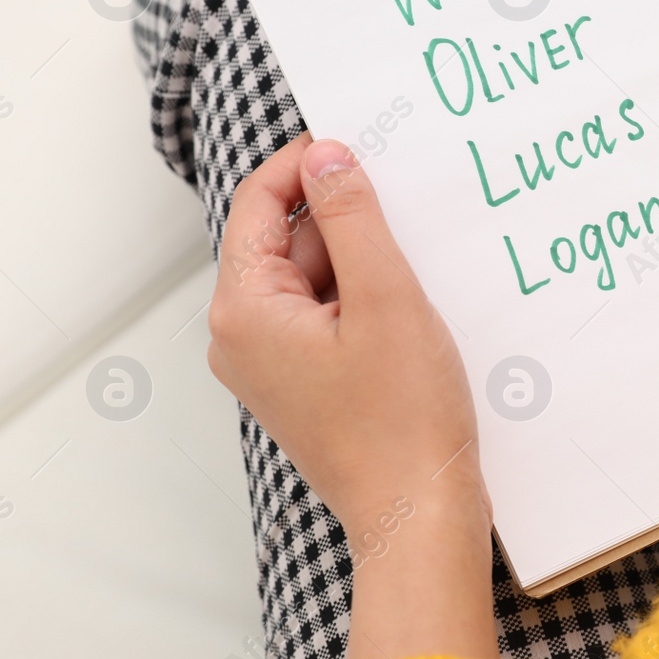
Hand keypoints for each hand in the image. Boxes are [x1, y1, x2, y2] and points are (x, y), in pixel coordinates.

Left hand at [208, 134, 496, 658]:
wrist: (417, 514)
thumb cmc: (403, 419)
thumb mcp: (386, 297)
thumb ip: (352, 217)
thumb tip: (326, 156)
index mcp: (245, 309)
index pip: (257, 202)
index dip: (305, 164)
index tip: (360, 144)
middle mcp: (241, 336)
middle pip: (284, 239)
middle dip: (344, 219)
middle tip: (408, 214)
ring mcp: (270, 364)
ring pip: (311, 278)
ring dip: (360, 262)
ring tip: (416, 281)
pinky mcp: (303, 383)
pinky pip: (326, 315)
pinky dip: (364, 299)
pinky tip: (409, 312)